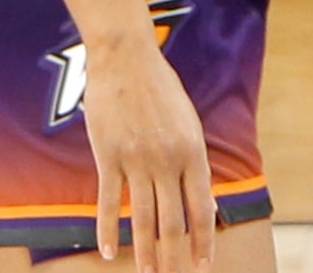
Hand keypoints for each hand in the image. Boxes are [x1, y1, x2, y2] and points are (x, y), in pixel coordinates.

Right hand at [82, 33, 215, 271]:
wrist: (128, 60)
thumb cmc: (161, 91)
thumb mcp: (187, 122)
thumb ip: (191, 159)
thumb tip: (199, 196)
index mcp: (193, 150)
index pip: (201, 206)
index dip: (203, 238)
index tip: (204, 264)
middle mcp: (168, 159)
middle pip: (172, 219)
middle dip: (175, 254)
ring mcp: (137, 160)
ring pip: (143, 217)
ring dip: (145, 252)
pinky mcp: (108, 157)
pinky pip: (109, 202)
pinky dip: (108, 230)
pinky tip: (109, 252)